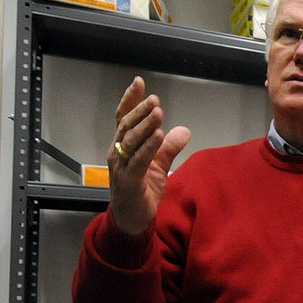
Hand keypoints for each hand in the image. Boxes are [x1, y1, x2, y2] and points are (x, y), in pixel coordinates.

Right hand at [108, 76, 190, 234]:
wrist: (134, 220)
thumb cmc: (142, 191)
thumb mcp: (159, 166)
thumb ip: (169, 147)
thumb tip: (184, 130)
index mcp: (123, 146)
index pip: (124, 118)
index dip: (130, 100)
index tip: (139, 82)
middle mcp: (118, 153)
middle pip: (127, 126)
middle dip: (140, 110)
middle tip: (155, 99)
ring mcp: (121, 167)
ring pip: (130, 141)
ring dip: (145, 126)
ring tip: (158, 113)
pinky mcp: (129, 182)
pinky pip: (138, 161)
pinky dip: (148, 148)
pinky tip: (158, 136)